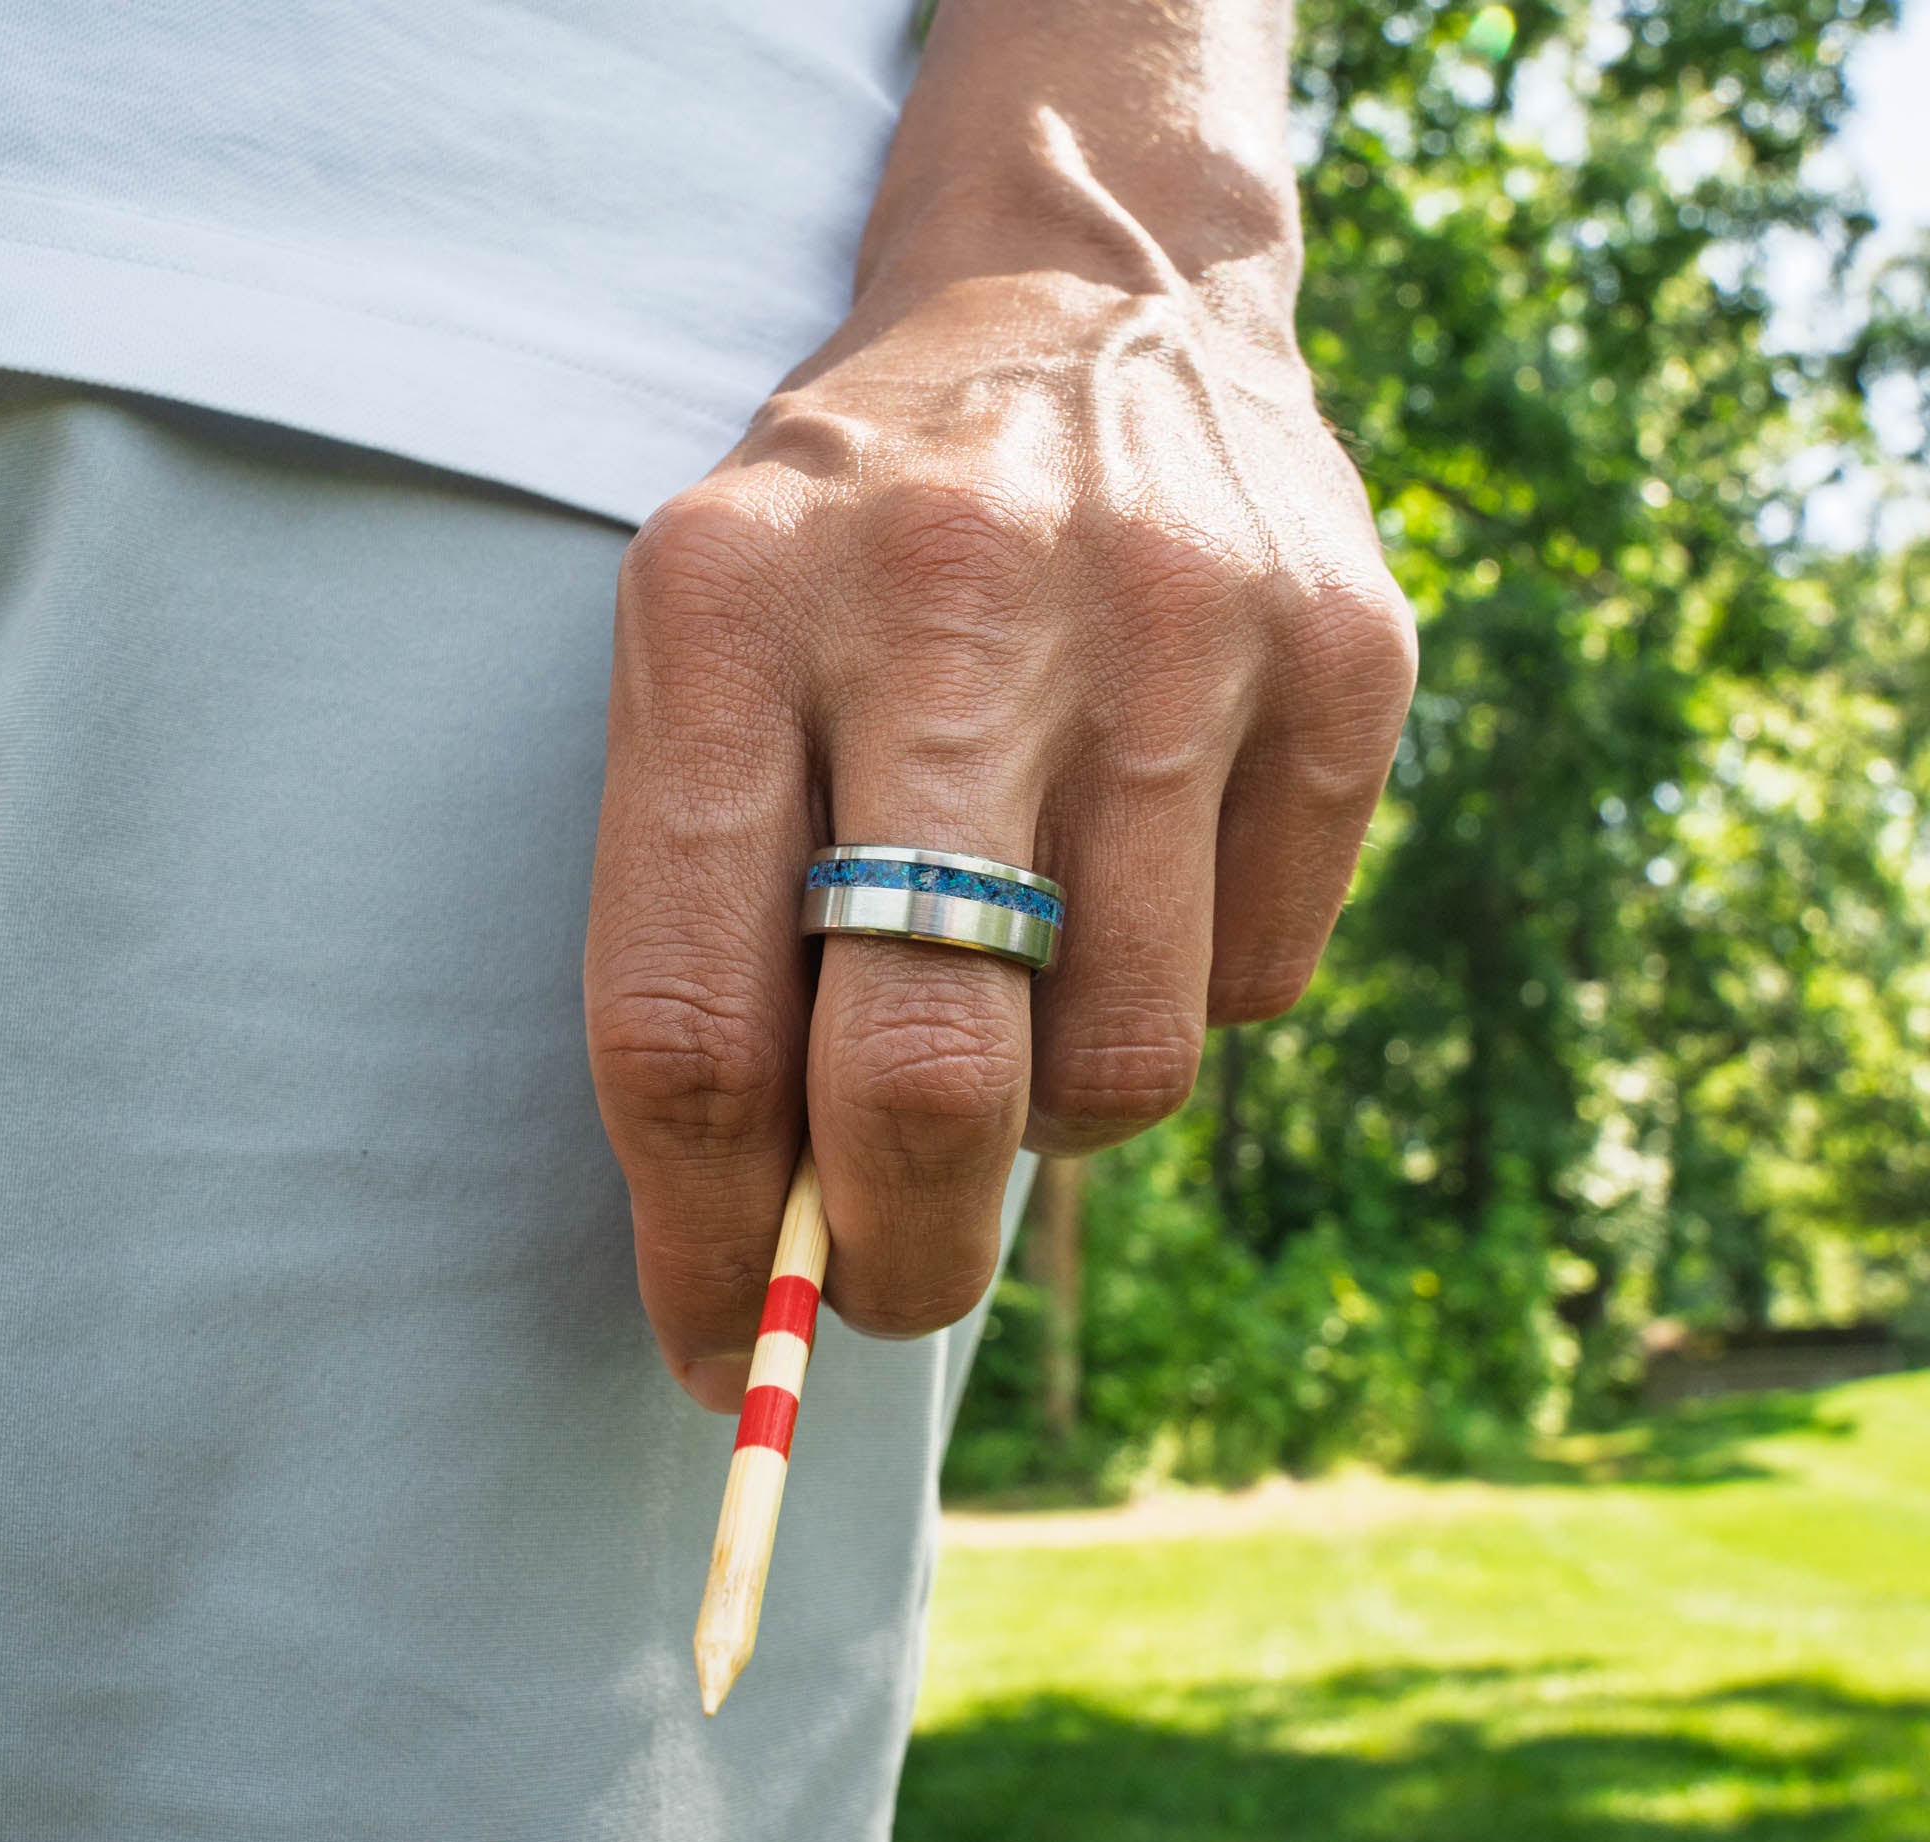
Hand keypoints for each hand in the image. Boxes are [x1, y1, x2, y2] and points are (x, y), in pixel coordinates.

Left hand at [585, 102, 1414, 1412]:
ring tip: (1029, 964)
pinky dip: (1187, 987)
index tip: (721, 1350)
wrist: (1082, 296)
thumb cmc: (857, 550)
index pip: (691, 1022)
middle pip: (927, 1081)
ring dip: (1060, 1096)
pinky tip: (1149, 851)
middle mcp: (957, 601)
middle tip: (889, 1285)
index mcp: (729, 610)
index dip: (703, 1243)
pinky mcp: (1346, 656)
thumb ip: (705, 943)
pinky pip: (1263, 985)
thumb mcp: (714, 672)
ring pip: (1126, 1070)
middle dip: (901, 1256)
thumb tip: (753, 1279)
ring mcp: (1180, 621)